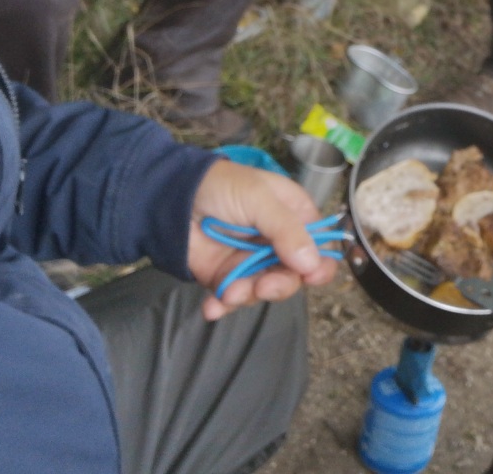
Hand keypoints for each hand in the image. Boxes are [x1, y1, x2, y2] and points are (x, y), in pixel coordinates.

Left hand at [187, 159, 337, 319]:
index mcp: (294, 217)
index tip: (311, 277)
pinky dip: (224, 305)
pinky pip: (233, 298)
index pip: (319, 246)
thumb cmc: (223, 186)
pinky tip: (213, 306)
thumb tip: (312, 264)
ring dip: (248, 295)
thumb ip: (286, 230)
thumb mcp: (259, 198)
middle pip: (293, 275)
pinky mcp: (226, 276)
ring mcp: (251, 261)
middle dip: (279, 285)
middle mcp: (277, 243)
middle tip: (263, 287)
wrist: (173, 197)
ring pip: (264, 291)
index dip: (319, 264)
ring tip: (230, 291)